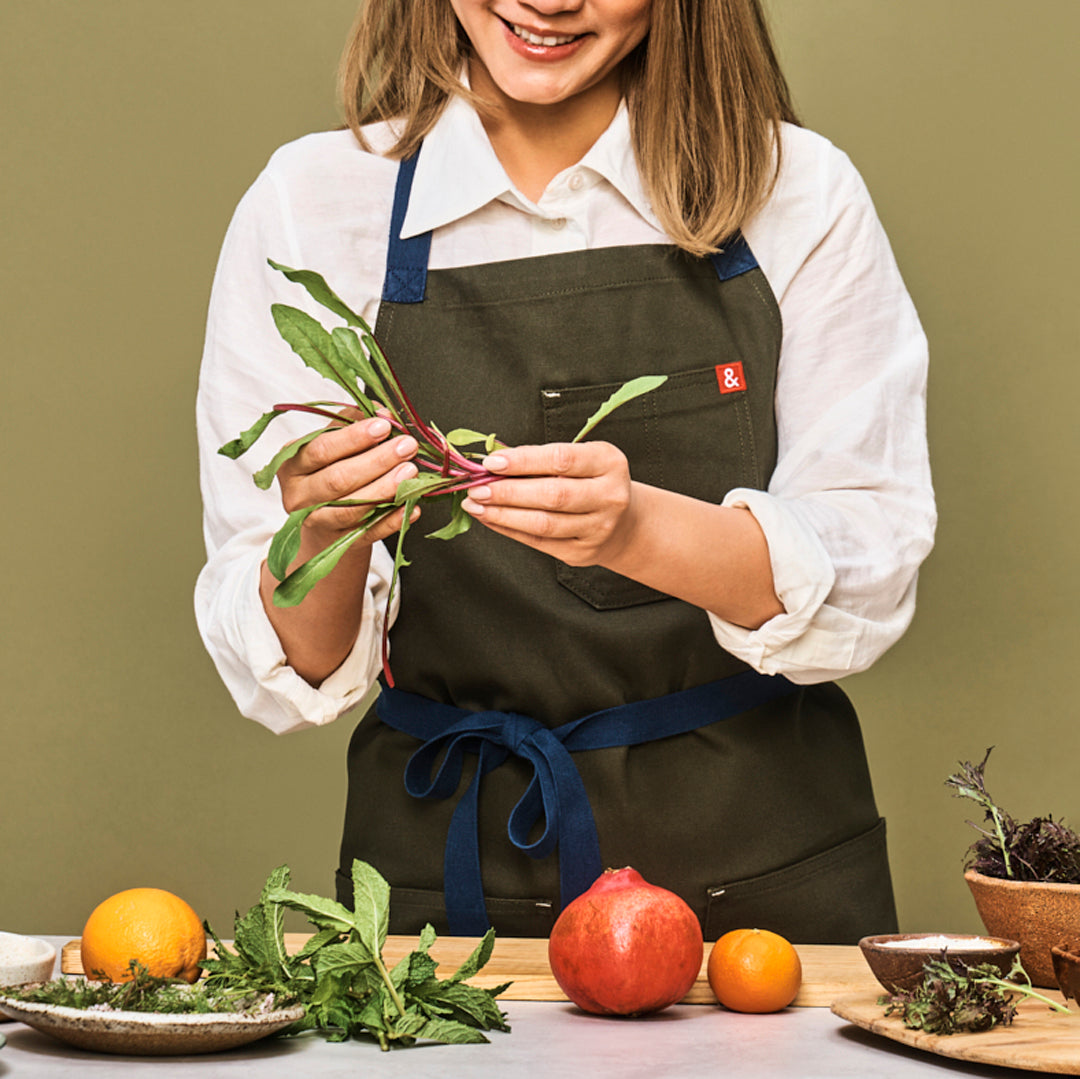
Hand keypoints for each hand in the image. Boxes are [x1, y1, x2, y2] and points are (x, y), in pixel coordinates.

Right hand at [275, 413, 419, 553]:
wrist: (323, 526)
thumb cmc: (329, 474)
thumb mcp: (333, 447)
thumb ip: (351, 424)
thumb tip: (382, 412)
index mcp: (293, 466)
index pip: (322, 449)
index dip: (354, 437)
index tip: (384, 425)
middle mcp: (299, 496)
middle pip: (338, 479)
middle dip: (377, 461)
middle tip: (407, 446)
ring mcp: (318, 523)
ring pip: (353, 508)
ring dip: (385, 488)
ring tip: (411, 471)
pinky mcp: (339, 544)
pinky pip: (369, 533)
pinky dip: (392, 520)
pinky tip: (411, 506)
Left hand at [461, 442, 635, 566]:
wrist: (624, 523)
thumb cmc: (592, 483)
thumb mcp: (580, 460)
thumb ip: (542, 458)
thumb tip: (495, 462)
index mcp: (608, 463)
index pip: (561, 460)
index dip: (524, 461)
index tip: (492, 462)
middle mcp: (609, 496)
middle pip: (552, 495)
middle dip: (508, 492)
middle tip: (477, 488)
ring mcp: (598, 528)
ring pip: (544, 523)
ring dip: (503, 514)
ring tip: (476, 505)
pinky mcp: (582, 552)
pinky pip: (539, 542)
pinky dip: (510, 530)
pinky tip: (491, 519)